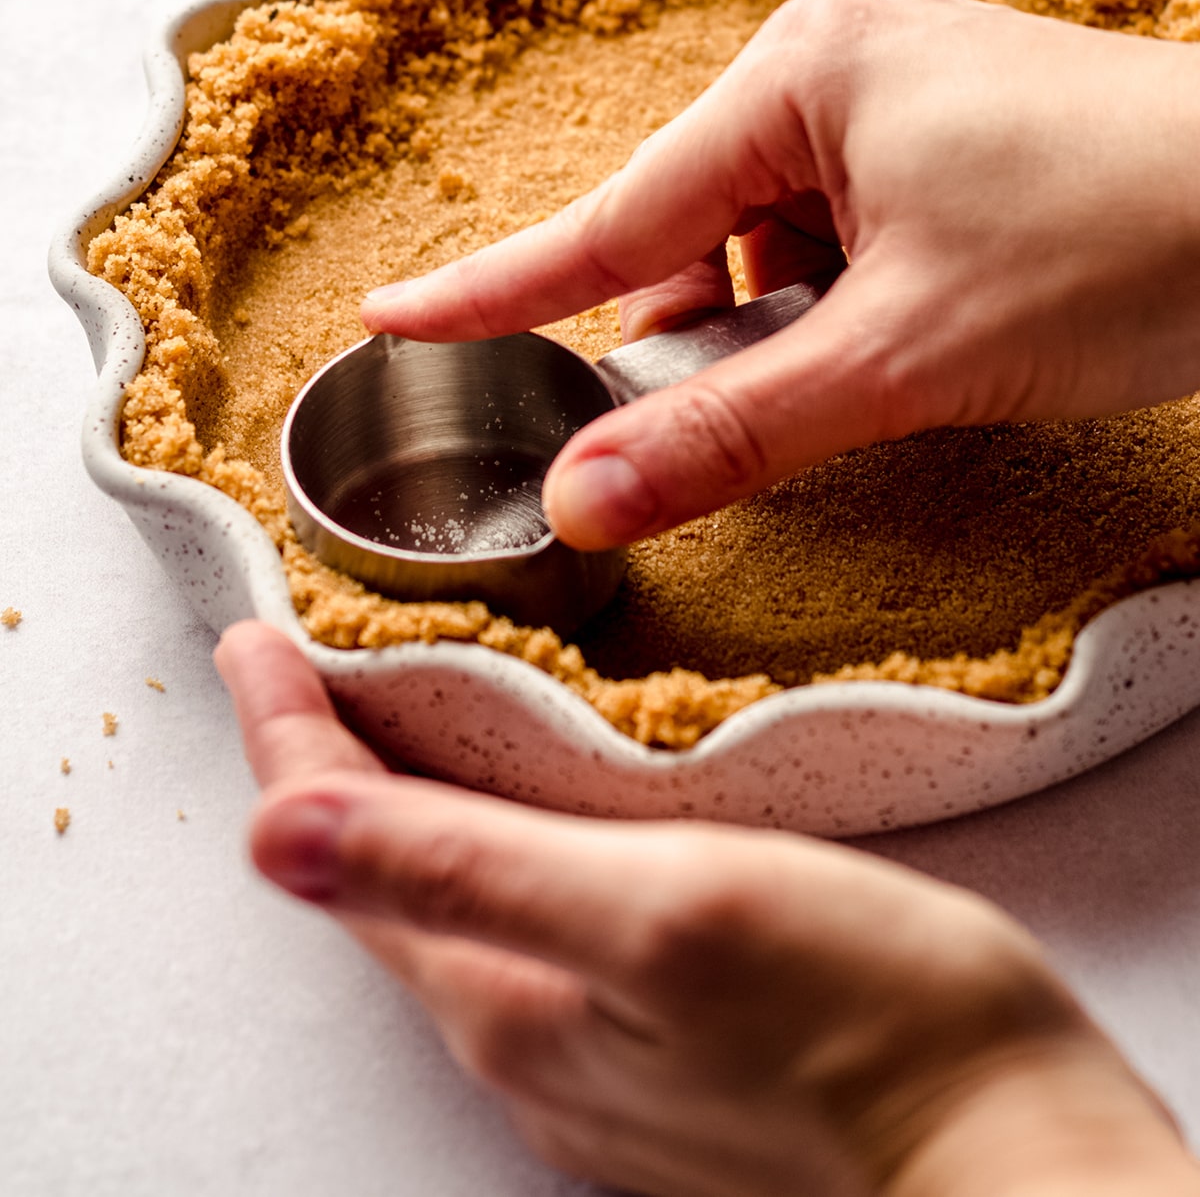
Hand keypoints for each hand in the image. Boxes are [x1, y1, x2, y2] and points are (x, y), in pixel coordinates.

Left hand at [217, 621, 1197, 1196]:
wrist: (1000, 1154)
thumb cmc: (864, 1023)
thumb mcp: (659, 912)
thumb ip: (465, 870)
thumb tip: (277, 834)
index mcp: (500, 991)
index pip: (339, 838)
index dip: (286, 729)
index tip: (252, 640)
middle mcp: (519, 1034)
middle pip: (374, 875)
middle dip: (324, 769)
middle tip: (301, 672)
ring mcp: (585, 1056)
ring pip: (443, 906)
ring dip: (398, 810)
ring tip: (389, 723)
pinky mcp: (652, 1054)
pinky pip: (518, 936)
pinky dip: (481, 855)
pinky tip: (518, 821)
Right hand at [361, 0, 1199, 549]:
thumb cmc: (1128, 237)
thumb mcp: (906, 357)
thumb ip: (733, 430)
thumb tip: (588, 498)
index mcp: (799, 81)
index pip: (613, 217)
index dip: (497, 285)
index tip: (391, 313)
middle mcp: (836, 69)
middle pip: (699, 236)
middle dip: (705, 337)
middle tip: (727, 417)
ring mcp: (902, 101)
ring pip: (780, 248)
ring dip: (793, 331)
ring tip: (876, 376)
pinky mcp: (954, 142)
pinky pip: (849, 238)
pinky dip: (850, 308)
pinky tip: (910, 349)